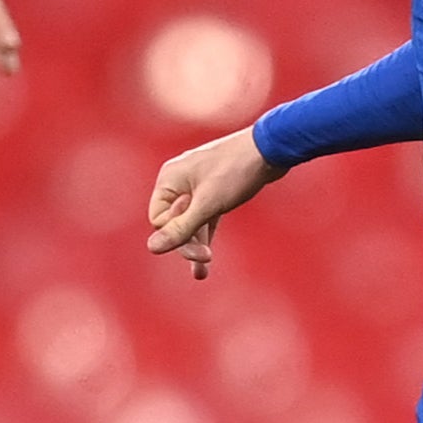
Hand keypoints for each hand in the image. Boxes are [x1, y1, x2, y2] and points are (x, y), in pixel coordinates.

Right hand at [147, 130, 283, 280]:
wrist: (270, 148)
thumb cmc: (235, 171)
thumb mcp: (207, 205)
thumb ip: (181, 229)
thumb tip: (152, 248)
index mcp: (169, 179)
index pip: (159, 219)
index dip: (176, 233)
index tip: (198, 238)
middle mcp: (179, 181)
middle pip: (174, 222)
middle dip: (188, 242)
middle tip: (205, 260)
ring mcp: (197, 186)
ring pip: (191, 222)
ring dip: (197, 245)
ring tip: (202, 274)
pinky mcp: (214, 191)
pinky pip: (204, 218)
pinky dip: (206, 236)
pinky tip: (207, 262)